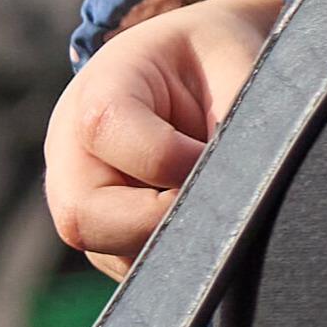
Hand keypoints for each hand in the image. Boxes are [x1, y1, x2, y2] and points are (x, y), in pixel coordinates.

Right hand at [45, 0, 278, 278]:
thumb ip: (239, 108)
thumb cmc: (214, 57)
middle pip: (85, 218)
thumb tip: (254, 176)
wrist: (192, 66)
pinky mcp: (106, 238)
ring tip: (225, 205)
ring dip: (176, 242)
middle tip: (223, 202)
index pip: (108, 132)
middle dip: (161, 221)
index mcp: (97, 93)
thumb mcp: (236, 58)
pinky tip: (215, 224)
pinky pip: (136, 268)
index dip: (173, 158)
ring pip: (113, 254)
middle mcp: (71, 155)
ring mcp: (82, 202)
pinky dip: (180, 258)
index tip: (224, 154)